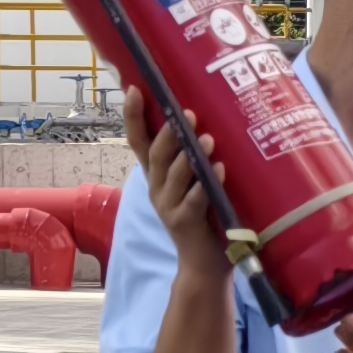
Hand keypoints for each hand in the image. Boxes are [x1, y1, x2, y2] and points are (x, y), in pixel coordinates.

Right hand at [122, 86, 229, 274]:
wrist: (204, 264)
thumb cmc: (204, 217)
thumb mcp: (193, 183)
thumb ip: (194, 157)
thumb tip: (207, 119)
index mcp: (157, 176)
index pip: (139, 141)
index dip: (133, 116)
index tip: (134, 88)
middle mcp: (157, 188)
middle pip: (156, 155)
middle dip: (169, 132)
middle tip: (186, 113)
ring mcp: (168, 206)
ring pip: (174, 176)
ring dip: (190, 155)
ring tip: (206, 138)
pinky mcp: (185, 223)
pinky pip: (195, 200)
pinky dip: (206, 183)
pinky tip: (218, 169)